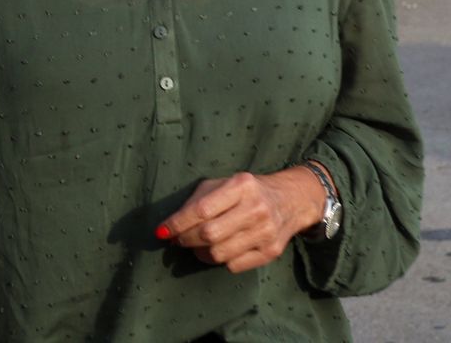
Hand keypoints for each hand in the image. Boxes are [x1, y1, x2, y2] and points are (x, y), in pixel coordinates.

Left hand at [156, 168, 325, 273]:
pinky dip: (218, 260)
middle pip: (209, 234)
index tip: (160, 232)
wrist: (290, 201)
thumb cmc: (245, 191)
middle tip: (177, 239)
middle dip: (185, 239)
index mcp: (241, 186)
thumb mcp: (222, 184)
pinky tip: (216, 250)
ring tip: (195, 245)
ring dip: (199, 253)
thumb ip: (196, 201)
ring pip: (219, 254)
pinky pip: (233, 266)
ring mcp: (266, 232)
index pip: (201, 210)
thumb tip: (168, 229)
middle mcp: (256, 209)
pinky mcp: (271, 252)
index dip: (177, 223)